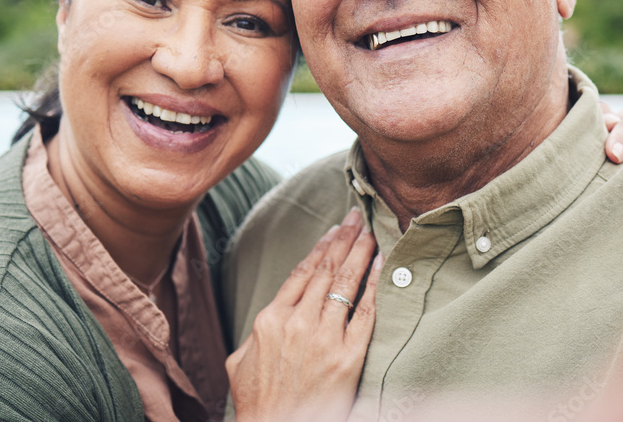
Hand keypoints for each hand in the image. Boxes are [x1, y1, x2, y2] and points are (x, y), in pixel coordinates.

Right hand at [226, 208, 382, 421]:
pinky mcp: (347, 357)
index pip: (301, 272)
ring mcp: (323, 338)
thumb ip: (258, 332)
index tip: (333, 230)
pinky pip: (365, 313)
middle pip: (326, 271)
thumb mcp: (241, 361)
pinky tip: (380, 265)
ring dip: (360, 253)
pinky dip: (374, 285)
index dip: (320, 247)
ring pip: (346, 284)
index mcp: (270, 319)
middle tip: (357, 218)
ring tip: (371, 233)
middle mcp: (297, 323)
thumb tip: (272, 316)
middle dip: (344, 240)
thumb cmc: (258, 403)